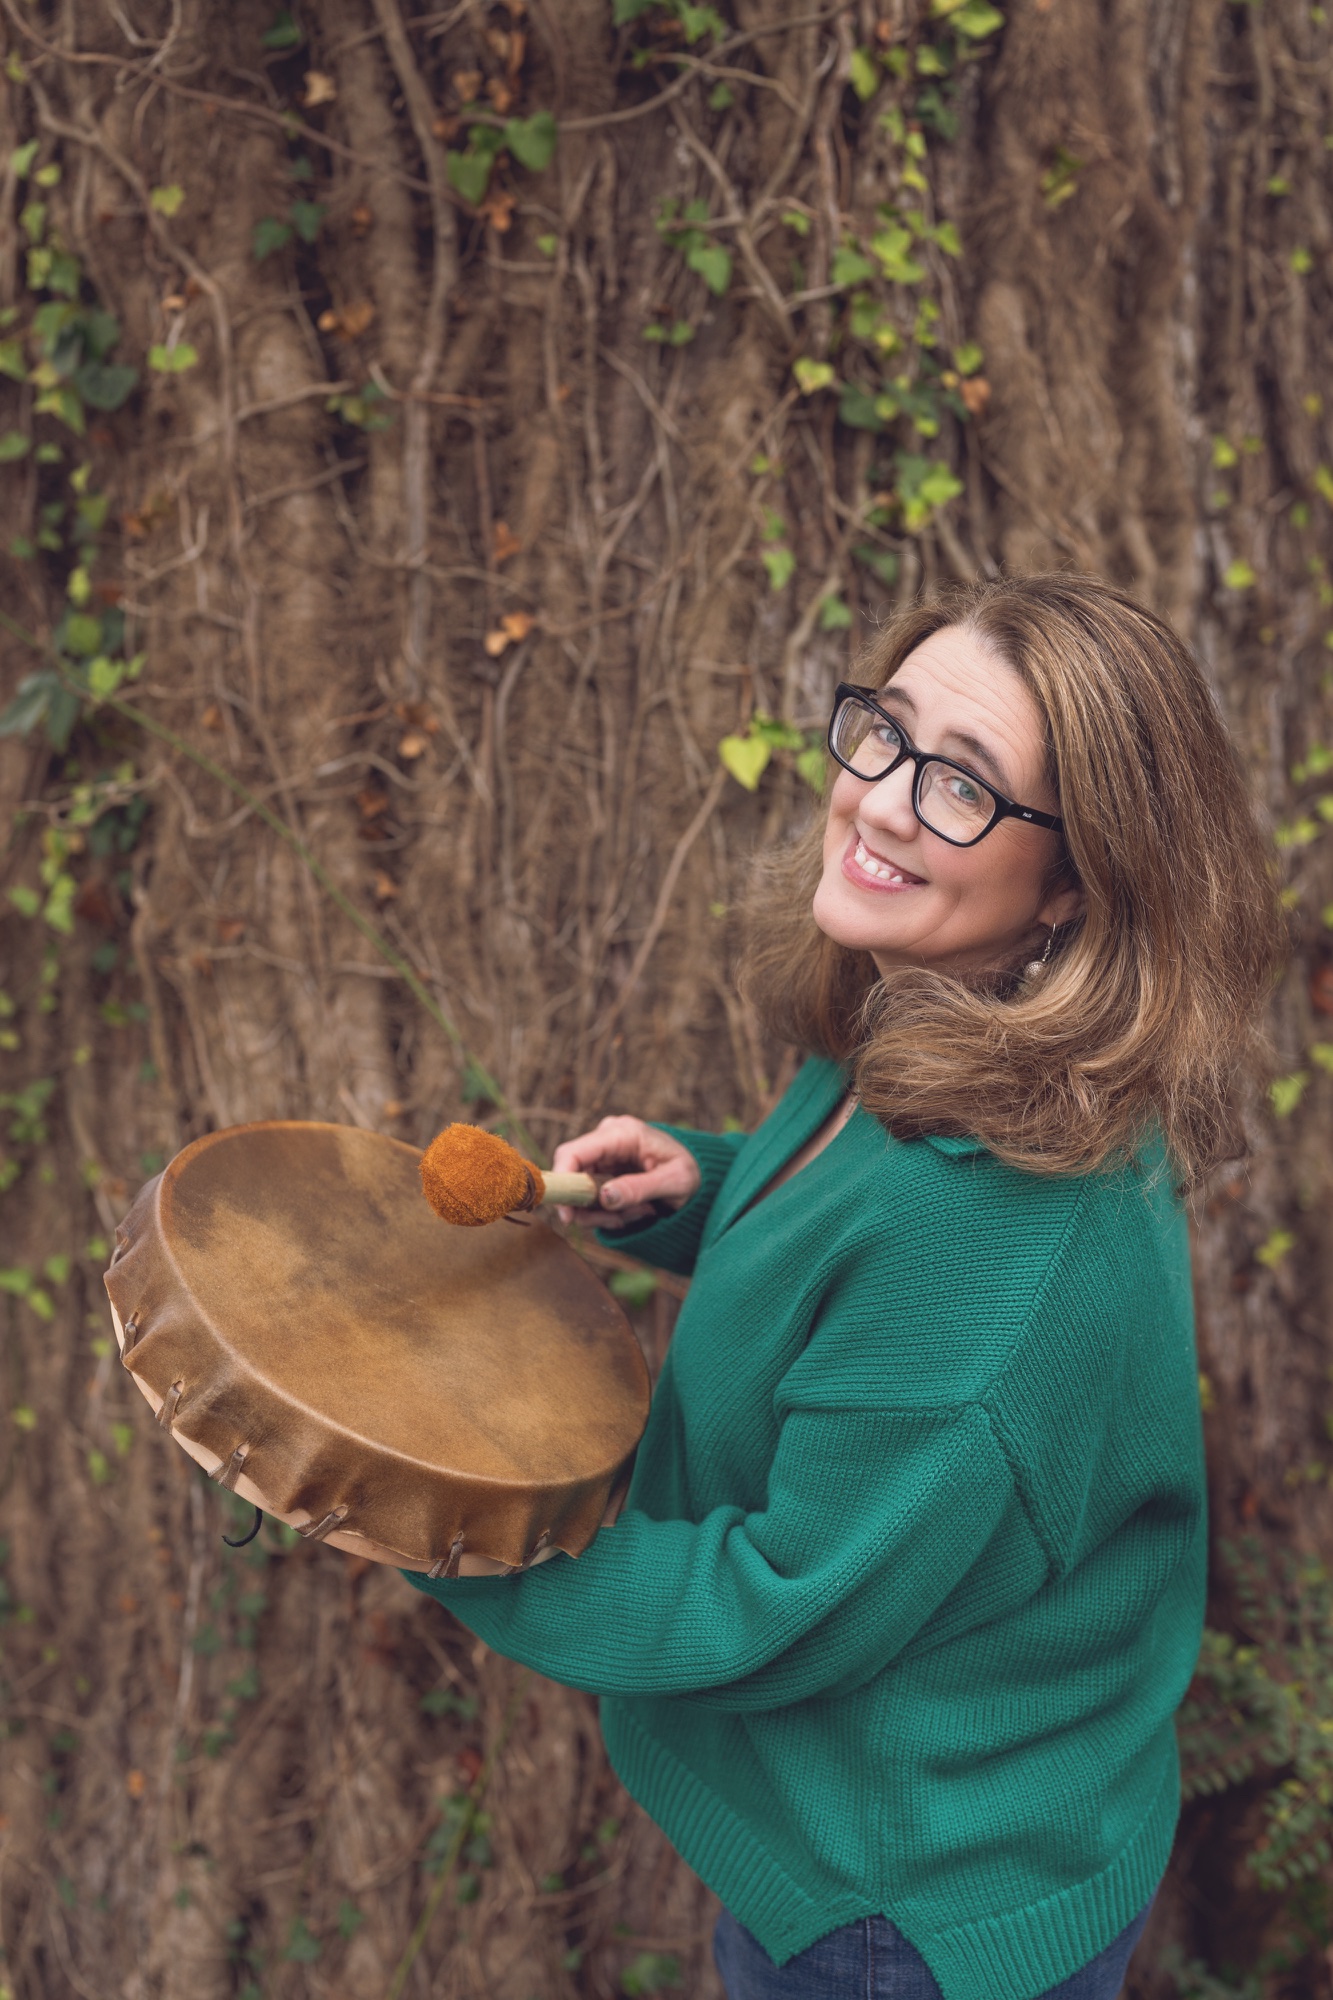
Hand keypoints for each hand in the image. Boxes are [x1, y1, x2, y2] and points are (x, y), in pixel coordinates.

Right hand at [551, 1116, 699, 1228]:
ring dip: (605, 1213)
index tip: (568, 1215)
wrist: (703, 1174)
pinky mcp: (604, 1171)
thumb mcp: (674, 1182)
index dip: (562, 1182)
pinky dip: (610, 1212)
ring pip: (580, 1193)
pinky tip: (636, 1211)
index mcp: (622, 1133)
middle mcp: (607, 1139)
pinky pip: (592, 1198)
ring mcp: (604, 1155)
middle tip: (621, 1221)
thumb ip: (639, 1188)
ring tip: (641, 1213)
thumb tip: (604, 1197)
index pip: (573, 1153)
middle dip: (591, 1207)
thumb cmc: (694, 1172)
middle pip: (572, 1176)